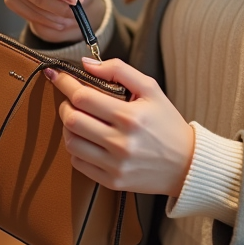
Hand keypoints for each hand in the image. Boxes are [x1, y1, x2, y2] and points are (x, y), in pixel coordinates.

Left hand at [44, 58, 194, 196]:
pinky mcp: (111, 181)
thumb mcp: (151, 89)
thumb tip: (86, 64)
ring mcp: (115, 164)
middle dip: (65, 105)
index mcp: (130, 116)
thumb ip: (119, 70)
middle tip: (72, 99)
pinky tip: (87, 139)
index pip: (83, 97)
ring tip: (80, 119)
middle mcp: (120, 142)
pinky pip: (78, 163)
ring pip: (71, 143)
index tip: (57, 75)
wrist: (186, 165)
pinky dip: (76, 148)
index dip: (65, 83)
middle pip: (72, 120)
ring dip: (68, 127)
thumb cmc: (167, 123)